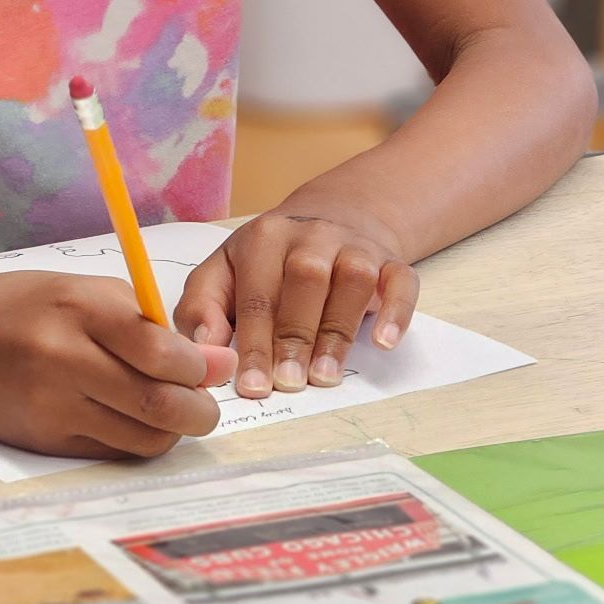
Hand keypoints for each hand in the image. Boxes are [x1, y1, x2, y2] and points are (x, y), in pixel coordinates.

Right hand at [0, 269, 237, 459]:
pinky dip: (135, 441)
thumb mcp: (79, 292)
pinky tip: (131, 420)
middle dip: (199, 411)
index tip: (212, 367)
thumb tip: (213, 360)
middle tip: (206, 405)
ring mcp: (53, 408)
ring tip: (170, 411)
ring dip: (171, 431)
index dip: (198, 367)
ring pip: (142, 437)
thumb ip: (144, 321)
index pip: (159, 350)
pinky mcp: (45, 443)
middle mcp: (64, 361)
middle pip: (158, 403)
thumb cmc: (19, 308)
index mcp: (77, 311)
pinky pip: (112, 452)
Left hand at [173, 209, 417, 399]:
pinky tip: (383, 342)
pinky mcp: (391, 260)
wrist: (331, 218)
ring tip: (325, 375)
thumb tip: (204, 346)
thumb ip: (202, 306)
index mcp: (263, 238)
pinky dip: (395, 311)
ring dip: (338, 330)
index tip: (250, 385)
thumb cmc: (268, 263)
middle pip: (305, 280)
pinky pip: (401, 280)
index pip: (257, 293)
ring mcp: (355, 245)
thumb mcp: (223, 272)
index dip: (253, 342)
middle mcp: (310, 235)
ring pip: (352, 278)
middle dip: (295, 336)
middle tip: (288, 384)